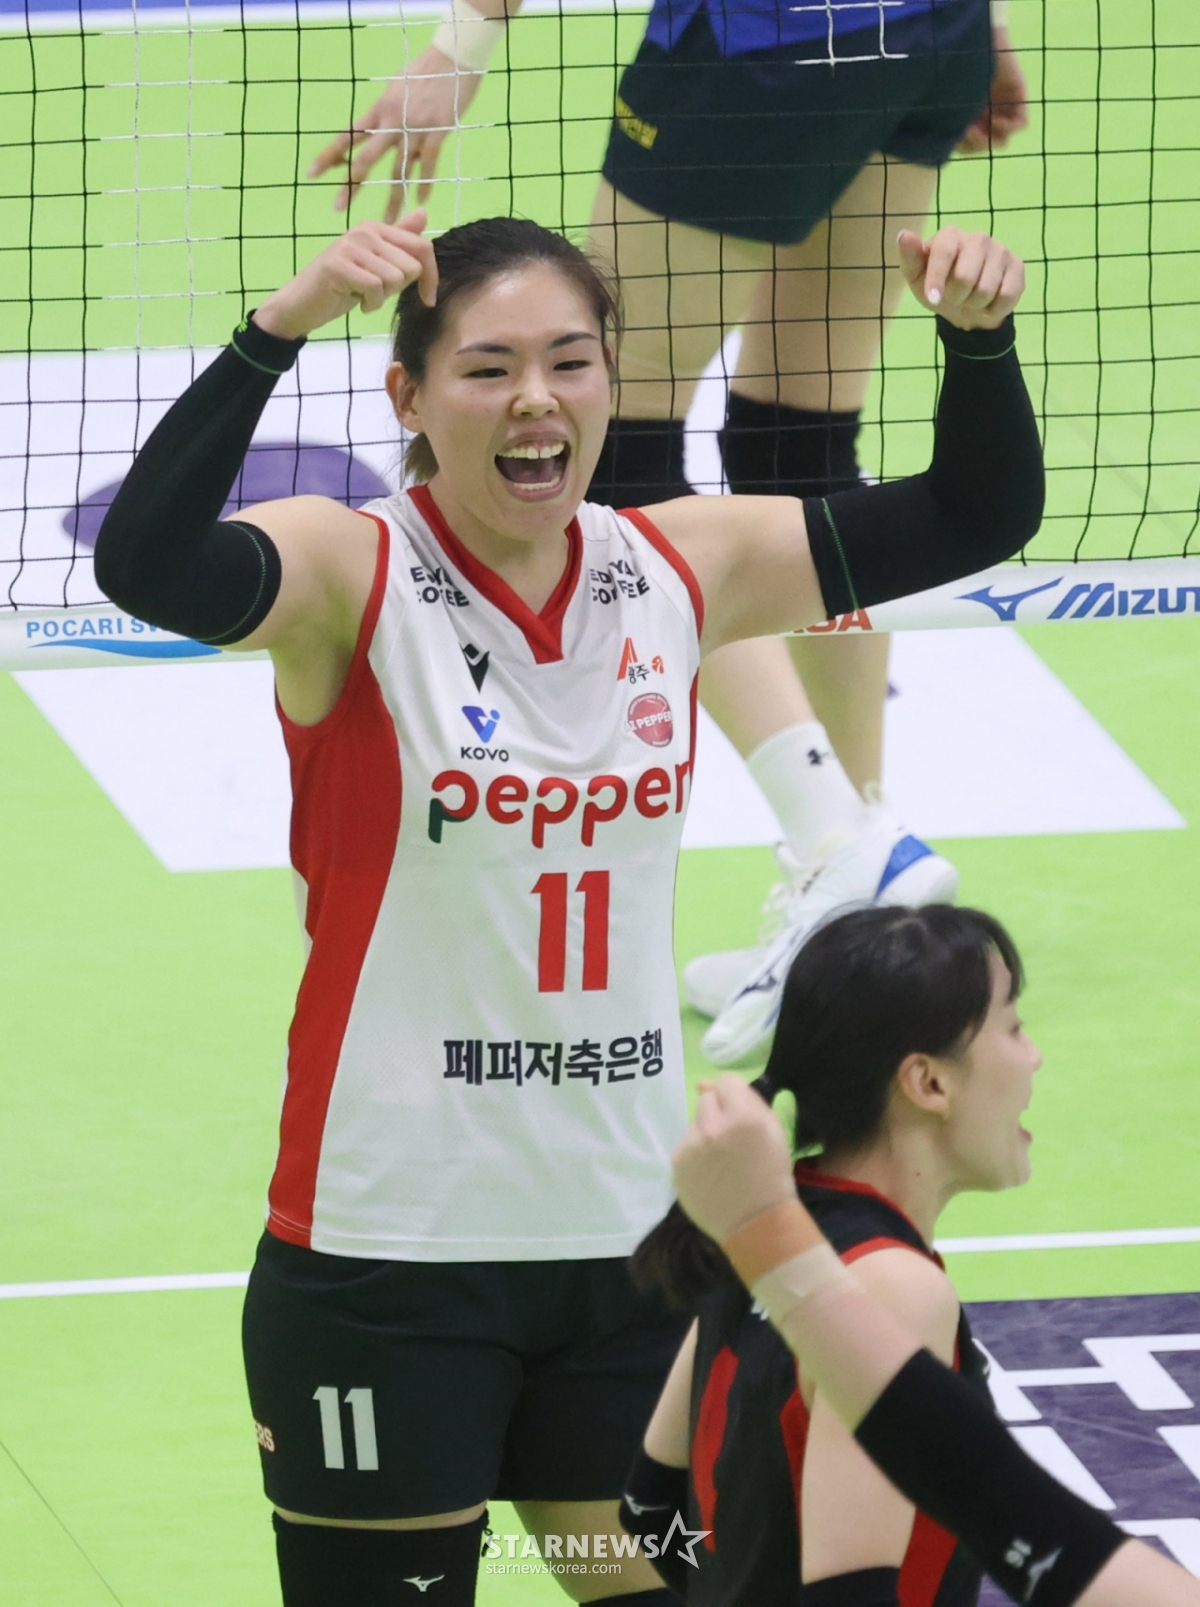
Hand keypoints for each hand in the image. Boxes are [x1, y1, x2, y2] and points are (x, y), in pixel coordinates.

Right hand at [252, 215, 437, 339]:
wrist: (301, 304)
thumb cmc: (341, 287)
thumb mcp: (377, 266)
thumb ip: (399, 243)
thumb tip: (424, 213)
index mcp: (376, 228)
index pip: (422, 246)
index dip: (431, 276)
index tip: (427, 298)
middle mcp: (364, 231)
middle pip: (411, 266)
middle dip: (398, 289)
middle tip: (374, 291)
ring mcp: (351, 245)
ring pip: (394, 278)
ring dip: (382, 298)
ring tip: (362, 295)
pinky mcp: (339, 264)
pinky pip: (375, 288)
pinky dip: (370, 304)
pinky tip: (356, 301)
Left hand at [308, 49, 482, 220]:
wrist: (452, 57)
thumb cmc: (423, 71)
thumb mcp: (395, 89)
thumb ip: (387, 117)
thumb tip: (382, 140)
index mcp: (379, 109)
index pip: (348, 136)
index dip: (329, 155)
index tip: (311, 173)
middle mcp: (392, 120)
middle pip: (367, 157)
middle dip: (351, 183)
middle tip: (338, 207)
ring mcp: (415, 127)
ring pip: (399, 169)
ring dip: (393, 198)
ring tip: (387, 221)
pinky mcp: (438, 131)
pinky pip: (428, 163)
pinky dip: (424, 182)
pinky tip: (420, 200)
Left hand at [672, 1074, 795, 1243]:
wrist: (757, 1223)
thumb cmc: (772, 1174)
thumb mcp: (773, 1130)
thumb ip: (746, 1099)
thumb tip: (707, 1084)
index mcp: (742, 1116)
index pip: (725, 1081)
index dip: (734, 1096)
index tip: (739, 1113)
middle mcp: (712, 1127)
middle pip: (705, 1100)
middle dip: (717, 1113)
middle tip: (731, 1140)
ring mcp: (690, 1147)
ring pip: (694, 1126)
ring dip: (705, 1136)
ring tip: (721, 1163)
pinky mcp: (677, 1166)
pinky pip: (684, 1148)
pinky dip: (695, 1157)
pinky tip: (710, 1175)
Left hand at [897, 225, 1023, 330]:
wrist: (966, 308)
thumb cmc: (938, 288)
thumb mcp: (917, 278)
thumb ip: (910, 258)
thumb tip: (904, 235)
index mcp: (950, 236)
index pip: (944, 251)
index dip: (937, 279)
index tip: (933, 298)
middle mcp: (978, 237)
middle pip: (965, 276)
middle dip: (957, 297)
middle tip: (956, 297)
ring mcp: (1000, 250)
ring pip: (986, 289)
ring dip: (974, 305)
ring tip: (971, 299)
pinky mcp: (1018, 267)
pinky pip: (1006, 296)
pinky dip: (993, 309)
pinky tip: (989, 302)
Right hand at [957, 27, 1029, 152]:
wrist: (970, 45)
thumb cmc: (951, 73)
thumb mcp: (946, 106)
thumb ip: (950, 126)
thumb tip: (955, 144)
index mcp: (969, 114)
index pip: (970, 145)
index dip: (964, 147)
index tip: (956, 137)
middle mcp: (986, 112)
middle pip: (987, 144)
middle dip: (976, 144)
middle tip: (967, 132)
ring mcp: (1003, 106)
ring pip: (1003, 139)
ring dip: (990, 140)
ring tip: (980, 128)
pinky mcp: (1019, 96)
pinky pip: (1021, 124)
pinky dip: (1008, 128)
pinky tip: (995, 120)